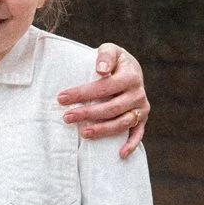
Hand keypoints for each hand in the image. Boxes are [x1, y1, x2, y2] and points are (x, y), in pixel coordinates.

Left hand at [58, 43, 148, 157]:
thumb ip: (105, 56)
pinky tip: (119, 154)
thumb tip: (100, 70)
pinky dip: (131, 145)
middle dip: (87, 113)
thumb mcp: (110, 50)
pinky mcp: (142, 119)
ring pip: (122, 123)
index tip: (62, 98)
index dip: (82, 93)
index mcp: (131, 76)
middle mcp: (138, 93)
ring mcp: (141, 108)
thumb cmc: (114, 60)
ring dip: (102, 130)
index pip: (104, 87)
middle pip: (111, 108)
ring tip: (82, 133)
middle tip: (66, 117)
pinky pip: (138, 134)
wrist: (130, 68)